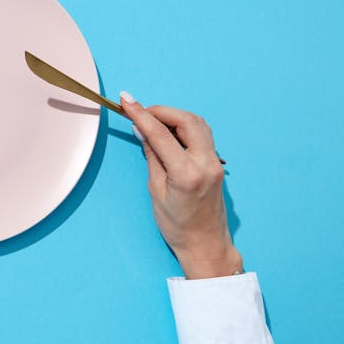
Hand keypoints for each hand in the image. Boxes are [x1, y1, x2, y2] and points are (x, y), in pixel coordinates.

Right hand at [119, 92, 241, 279]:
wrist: (205, 244)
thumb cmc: (176, 226)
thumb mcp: (156, 191)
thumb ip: (153, 156)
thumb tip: (143, 131)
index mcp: (187, 173)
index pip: (161, 134)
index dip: (141, 114)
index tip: (126, 100)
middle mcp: (206, 163)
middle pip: (186, 120)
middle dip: (161, 111)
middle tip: (140, 111)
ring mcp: (215, 162)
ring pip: (197, 123)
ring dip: (174, 116)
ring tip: (152, 121)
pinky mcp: (216, 163)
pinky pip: (202, 134)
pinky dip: (184, 126)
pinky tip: (169, 132)